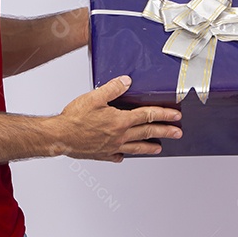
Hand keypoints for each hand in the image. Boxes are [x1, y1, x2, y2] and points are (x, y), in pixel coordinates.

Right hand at [56, 76, 181, 162]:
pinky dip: (123, 155)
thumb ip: (113, 88)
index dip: (164, 114)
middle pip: (147, 133)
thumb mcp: (95, 97)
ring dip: (149, 147)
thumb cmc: (74, 118)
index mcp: (120, 121)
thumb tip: (127, 81)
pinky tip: (124, 155)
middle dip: (165, 131)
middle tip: (178, 133)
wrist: (59, 137)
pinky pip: (116, 156)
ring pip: (136, 147)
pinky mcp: (102, 154)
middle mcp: (119, 136)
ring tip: (159, 148)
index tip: (175, 116)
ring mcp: (111, 147)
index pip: (147, 116)